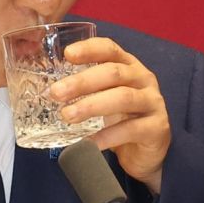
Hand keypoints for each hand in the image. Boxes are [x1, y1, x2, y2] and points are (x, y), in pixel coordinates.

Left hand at [49, 37, 170, 193]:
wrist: (146, 153)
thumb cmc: (120, 119)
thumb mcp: (103, 98)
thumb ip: (85, 90)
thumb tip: (45, 90)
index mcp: (128, 66)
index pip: (110, 49)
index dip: (89, 49)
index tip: (67, 54)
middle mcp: (143, 79)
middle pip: (113, 73)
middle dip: (82, 81)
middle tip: (56, 93)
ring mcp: (153, 102)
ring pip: (123, 97)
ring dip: (92, 105)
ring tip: (67, 116)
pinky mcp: (157, 127)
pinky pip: (130, 129)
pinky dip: (107, 136)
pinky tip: (88, 143)